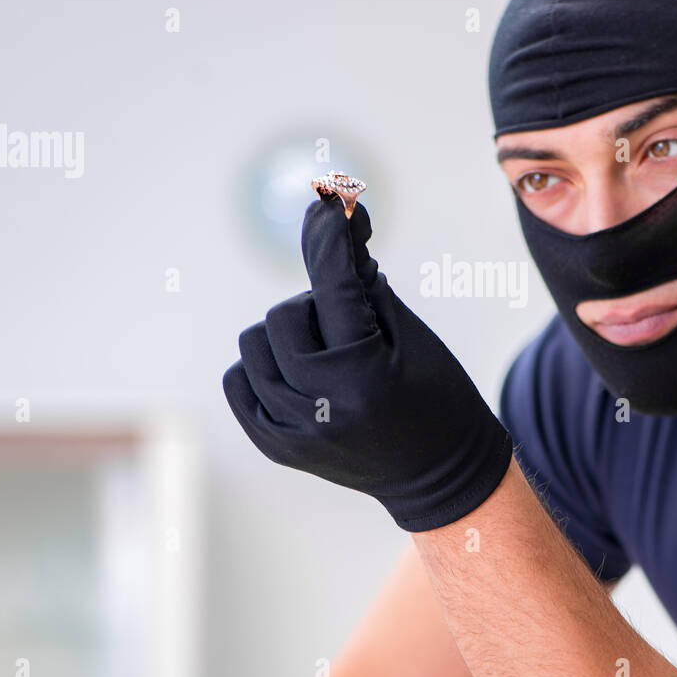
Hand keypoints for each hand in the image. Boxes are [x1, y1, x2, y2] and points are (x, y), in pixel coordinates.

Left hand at [222, 197, 513, 531]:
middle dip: (316, 312)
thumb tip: (330, 217)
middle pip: (284, 316)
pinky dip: (263, 369)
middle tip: (351, 333)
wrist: (439, 475)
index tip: (329, 200)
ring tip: (325, 357)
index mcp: (366, 375)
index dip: (331, 238)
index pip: (334, 286)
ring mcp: (294, 433)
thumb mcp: (410, 335)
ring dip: (287, 339)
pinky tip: (299, 377)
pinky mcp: (275, 446)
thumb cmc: (434, 393)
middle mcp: (324, 408)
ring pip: (254, 345)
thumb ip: (364, 282)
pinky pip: (238, 381)